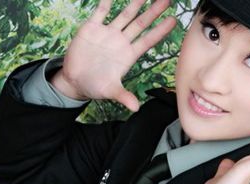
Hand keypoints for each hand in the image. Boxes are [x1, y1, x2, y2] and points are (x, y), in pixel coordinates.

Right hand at [50, 0, 176, 110]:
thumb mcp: (110, 91)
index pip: (148, 40)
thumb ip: (124, 96)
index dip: (160, 31)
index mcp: (128, 55)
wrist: (75, 80)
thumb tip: (135, 108)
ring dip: (135, 3)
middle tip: (167, 0)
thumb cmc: (95, 86)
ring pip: (125, 14)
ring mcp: (107, 33)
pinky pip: (100, 10)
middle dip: (153, 12)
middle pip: (141, 24)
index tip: (174, 21)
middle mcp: (121, 42)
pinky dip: (106, 0)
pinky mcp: (91, 28)